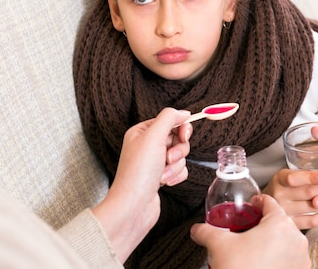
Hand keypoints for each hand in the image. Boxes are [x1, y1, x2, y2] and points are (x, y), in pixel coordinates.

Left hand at [92, 108, 191, 262]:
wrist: (133, 206)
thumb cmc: (138, 172)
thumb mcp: (153, 136)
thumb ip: (169, 118)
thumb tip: (183, 112)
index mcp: (141, 132)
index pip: (169, 121)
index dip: (180, 127)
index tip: (184, 135)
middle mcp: (147, 145)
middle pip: (177, 138)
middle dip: (178, 150)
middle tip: (169, 157)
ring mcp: (154, 162)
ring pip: (180, 155)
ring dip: (175, 165)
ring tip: (162, 174)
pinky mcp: (161, 176)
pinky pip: (180, 170)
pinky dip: (175, 176)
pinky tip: (164, 182)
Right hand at [191, 195, 310, 268]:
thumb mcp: (218, 244)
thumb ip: (206, 230)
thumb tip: (197, 229)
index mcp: (280, 224)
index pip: (270, 202)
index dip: (257, 202)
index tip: (251, 206)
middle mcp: (297, 239)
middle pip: (280, 221)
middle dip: (264, 224)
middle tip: (249, 229)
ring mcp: (302, 258)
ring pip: (288, 241)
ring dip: (274, 241)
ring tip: (256, 249)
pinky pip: (292, 258)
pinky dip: (280, 258)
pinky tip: (264, 263)